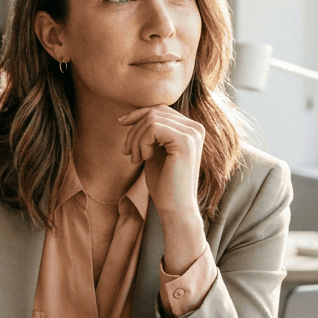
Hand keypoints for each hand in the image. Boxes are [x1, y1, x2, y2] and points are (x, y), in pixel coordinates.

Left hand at [118, 105, 203, 220]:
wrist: (175, 208)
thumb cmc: (163, 183)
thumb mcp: (155, 151)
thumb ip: (150, 133)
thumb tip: (132, 114)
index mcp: (191, 129)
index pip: (160, 109)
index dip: (138, 114)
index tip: (121, 123)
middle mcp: (195, 128)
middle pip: (154, 112)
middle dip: (134, 130)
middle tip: (127, 153)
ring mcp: (193, 133)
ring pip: (151, 119)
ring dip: (135, 139)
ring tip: (134, 159)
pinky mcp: (185, 141)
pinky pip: (153, 128)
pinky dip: (141, 143)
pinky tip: (144, 159)